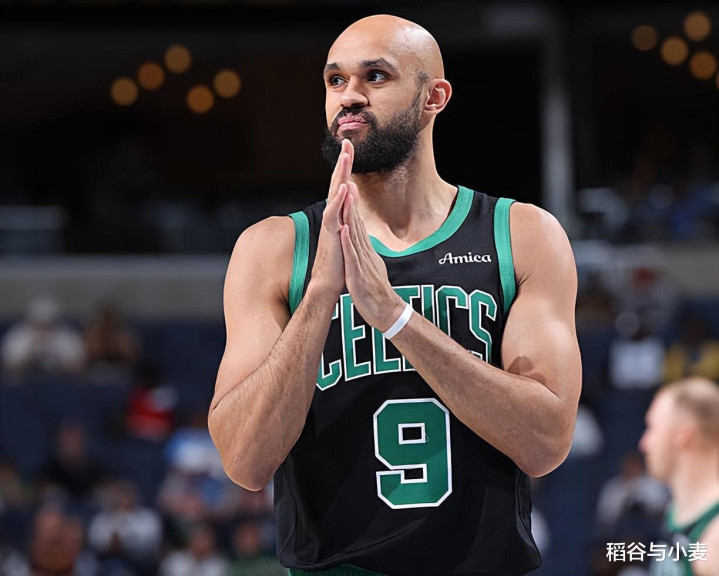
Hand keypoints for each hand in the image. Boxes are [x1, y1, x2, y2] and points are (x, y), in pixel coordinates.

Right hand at [308, 140, 353, 299]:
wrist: (327, 283)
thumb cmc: (337, 263)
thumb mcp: (345, 237)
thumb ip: (347, 220)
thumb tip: (350, 208)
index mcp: (338, 216)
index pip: (343, 187)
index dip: (346, 169)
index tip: (350, 150)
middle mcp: (332, 216)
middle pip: (338, 184)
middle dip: (342, 163)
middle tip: (346, 142)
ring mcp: (330, 224)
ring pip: (335, 195)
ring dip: (340, 175)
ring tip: (345, 157)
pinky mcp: (331, 235)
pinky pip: (334, 214)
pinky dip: (340, 201)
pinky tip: (346, 187)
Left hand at [340, 182, 405, 330]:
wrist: (385, 312)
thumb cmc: (375, 292)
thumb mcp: (370, 268)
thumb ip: (366, 254)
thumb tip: (362, 243)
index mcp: (366, 251)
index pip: (358, 225)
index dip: (353, 206)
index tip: (349, 187)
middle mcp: (365, 253)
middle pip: (357, 223)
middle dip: (352, 202)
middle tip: (348, 180)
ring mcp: (362, 263)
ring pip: (355, 235)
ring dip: (350, 216)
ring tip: (346, 197)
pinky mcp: (359, 274)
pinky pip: (353, 256)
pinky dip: (348, 242)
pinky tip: (344, 229)